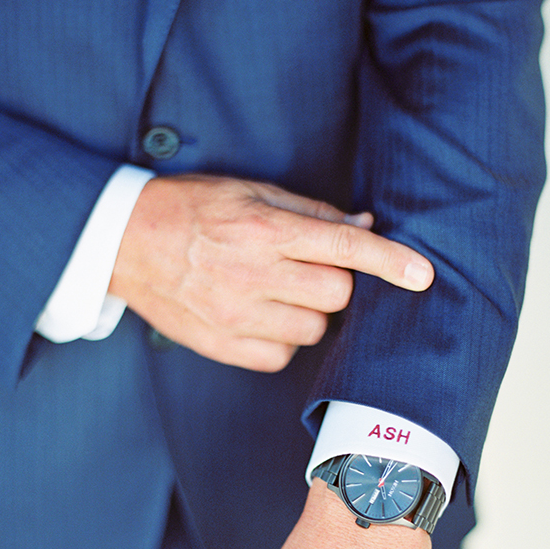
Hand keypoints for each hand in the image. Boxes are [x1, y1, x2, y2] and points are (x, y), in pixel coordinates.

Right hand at [110, 174, 433, 371]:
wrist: (125, 244)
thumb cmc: (192, 210)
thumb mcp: (251, 193)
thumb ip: (311, 212)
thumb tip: (364, 221)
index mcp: (265, 231)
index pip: (345, 246)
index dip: (389, 261)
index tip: (423, 275)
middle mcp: (255, 276)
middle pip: (337, 295)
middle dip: (336, 282)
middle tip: (307, 268)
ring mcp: (239, 317)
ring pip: (315, 330)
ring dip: (309, 312)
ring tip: (277, 291)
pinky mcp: (225, 347)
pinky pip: (283, 355)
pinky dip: (283, 338)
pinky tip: (259, 315)